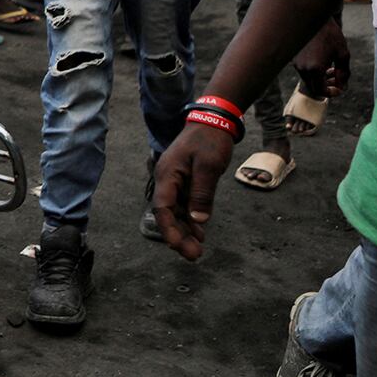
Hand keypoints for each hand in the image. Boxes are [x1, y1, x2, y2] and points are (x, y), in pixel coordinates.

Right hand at [151, 122, 237, 260]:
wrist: (214, 121)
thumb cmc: (209, 141)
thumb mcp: (208, 167)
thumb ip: (202, 194)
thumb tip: (198, 221)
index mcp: (168, 175)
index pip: (162, 208)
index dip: (169, 229)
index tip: (178, 247)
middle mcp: (168, 180)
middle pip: (168, 213)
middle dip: (178, 236)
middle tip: (194, 255)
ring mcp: (176, 180)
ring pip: (177, 211)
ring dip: (185, 230)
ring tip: (198, 249)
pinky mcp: (186, 181)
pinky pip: (185, 204)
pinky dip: (191, 219)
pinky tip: (200, 232)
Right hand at [291, 21, 351, 99]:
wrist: (314, 17)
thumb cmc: (331, 35)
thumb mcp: (343, 54)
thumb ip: (344, 74)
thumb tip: (343, 87)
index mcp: (315, 69)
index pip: (321, 91)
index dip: (332, 93)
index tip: (341, 88)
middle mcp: (303, 68)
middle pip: (314, 87)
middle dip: (327, 87)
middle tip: (338, 80)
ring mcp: (296, 63)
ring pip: (309, 79)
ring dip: (321, 79)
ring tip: (332, 69)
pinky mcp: (294, 58)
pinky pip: (304, 71)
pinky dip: (314, 72)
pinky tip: (323, 62)